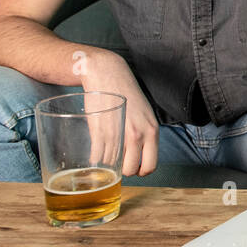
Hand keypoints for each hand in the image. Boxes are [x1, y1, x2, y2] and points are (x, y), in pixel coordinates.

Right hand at [77, 49, 160, 176]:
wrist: (109, 74)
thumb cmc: (127, 94)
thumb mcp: (145, 114)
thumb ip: (145, 134)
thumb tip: (141, 155)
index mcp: (151, 131)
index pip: (150, 165)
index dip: (141, 171)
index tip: (133, 167)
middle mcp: (137, 135)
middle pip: (131, 170)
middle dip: (124, 171)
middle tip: (118, 164)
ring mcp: (118, 134)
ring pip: (113, 165)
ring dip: (107, 165)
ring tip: (106, 156)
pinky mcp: (99, 131)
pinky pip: (98, 156)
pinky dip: (95, 160)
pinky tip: (95, 155)